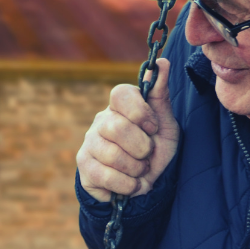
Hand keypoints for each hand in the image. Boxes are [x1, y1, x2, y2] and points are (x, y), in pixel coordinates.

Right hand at [76, 57, 178, 202]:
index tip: (153, 128)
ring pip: (112, 155)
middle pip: (117, 127)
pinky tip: (131, 184)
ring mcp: (89, 143)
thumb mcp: (165, 125)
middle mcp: (101, 120)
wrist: (143, 185)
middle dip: (142, 148)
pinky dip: (127, 185)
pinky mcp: (84, 166)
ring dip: (136, 169)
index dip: (140, 112)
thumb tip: (162, 62)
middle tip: (147, 155)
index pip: (120, 93)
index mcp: (121, 107)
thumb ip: (161, 96)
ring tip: (139, 171)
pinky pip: (106, 176)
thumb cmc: (154, 151)